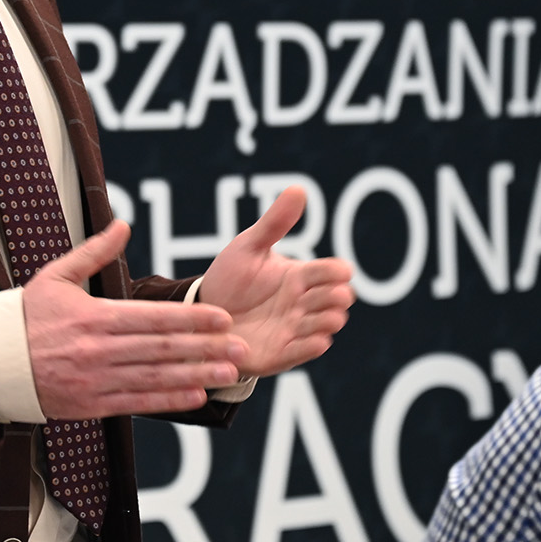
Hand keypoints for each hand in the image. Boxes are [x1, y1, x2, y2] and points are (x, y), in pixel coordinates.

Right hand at [23, 219, 245, 419]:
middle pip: (162, 349)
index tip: (224, 318)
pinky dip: (168, 400)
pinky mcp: (91, 404)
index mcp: (94, 316)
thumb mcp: (57, 275)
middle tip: (242, 348)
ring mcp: (96, 380)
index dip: (192, 319)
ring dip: (196, 375)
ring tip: (229, 373)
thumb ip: (95, 251)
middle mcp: (98, 350)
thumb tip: (124, 224)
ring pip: (155, 377)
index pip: (153, 318)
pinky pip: (137, 403)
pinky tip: (196, 395)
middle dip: (206, 348)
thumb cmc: (27, 315)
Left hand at [197, 187, 354, 378]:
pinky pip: (309, 351)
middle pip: (339, 300)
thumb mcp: (248, 247)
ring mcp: (294, 329)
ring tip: (304, 315)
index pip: (334, 272)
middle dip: (334, 297)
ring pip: (328, 325)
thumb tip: (299, 188)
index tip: (333, 272)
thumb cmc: (229, 278)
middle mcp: (302, 303)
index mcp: (300, 276)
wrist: (202, 314)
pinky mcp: (282, 353)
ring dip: (325, 320)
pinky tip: (313, 338)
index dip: (337, 271)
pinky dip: (315, 345)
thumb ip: (275, 223)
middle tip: (312, 294)